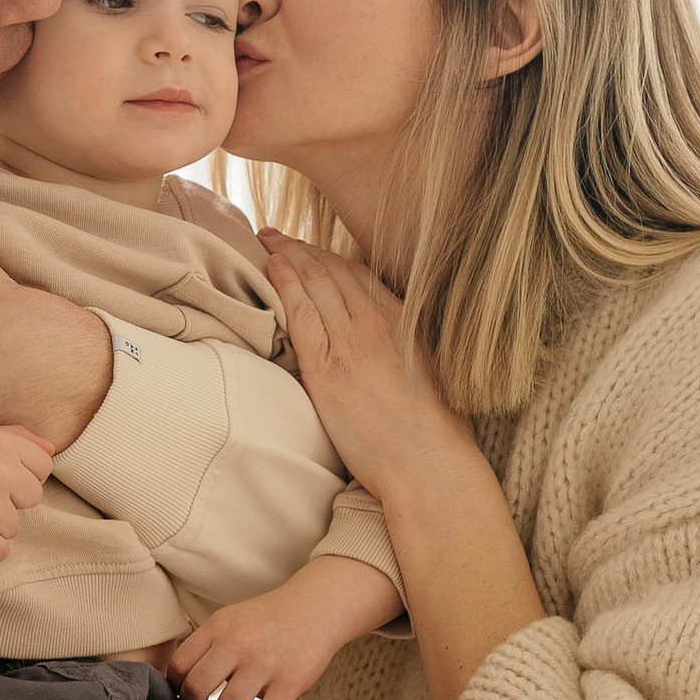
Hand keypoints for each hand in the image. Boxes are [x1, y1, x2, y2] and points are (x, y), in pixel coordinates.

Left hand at [170, 556, 403, 699]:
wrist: (315, 607)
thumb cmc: (267, 621)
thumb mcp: (230, 620)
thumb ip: (206, 646)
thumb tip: (178, 684)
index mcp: (217, 628)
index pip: (179, 665)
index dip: (175, 690)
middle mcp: (236, 644)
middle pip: (196, 689)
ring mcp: (264, 663)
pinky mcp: (290, 682)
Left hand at [256, 234, 475, 503]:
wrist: (431, 465)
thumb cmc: (435, 432)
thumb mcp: (427, 371)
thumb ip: (404, 344)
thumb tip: (387, 340)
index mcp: (403, 321)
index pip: (358, 273)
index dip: (328, 255)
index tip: (307, 247)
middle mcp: (377, 324)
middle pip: (332, 271)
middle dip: (300, 247)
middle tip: (273, 233)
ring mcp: (352, 344)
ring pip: (315, 283)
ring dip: (287, 256)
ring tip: (264, 240)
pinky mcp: (330, 370)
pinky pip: (302, 315)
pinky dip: (286, 284)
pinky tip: (271, 267)